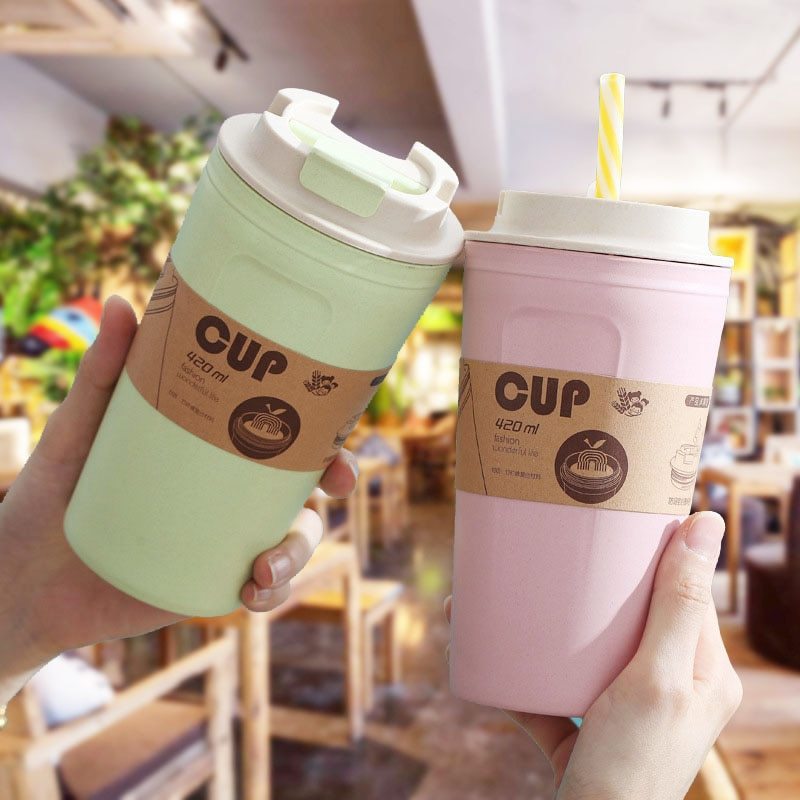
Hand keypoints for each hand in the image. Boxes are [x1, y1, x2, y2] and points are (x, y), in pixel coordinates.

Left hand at [0, 296, 357, 692]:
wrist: (22, 577)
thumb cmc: (53, 491)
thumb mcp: (81, 427)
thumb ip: (102, 370)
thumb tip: (123, 303)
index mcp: (215, 450)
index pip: (283, 432)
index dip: (324, 427)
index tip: (340, 419)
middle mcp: (230, 493)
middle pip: (305, 484)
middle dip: (334, 485)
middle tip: (336, 484)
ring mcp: (225, 539)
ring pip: (293, 539)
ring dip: (300, 551)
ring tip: (264, 567)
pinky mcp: (211, 582)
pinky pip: (261, 588)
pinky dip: (271, 593)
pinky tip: (251, 593)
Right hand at [445, 512, 742, 799]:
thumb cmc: (634, 763)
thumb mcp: (658, 677)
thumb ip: (677, 603)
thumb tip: (705, 523)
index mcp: (703, 673)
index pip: (685, 594)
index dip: (657, 553)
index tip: (618, 514)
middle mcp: (666, 688)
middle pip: (630, 616)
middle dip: (590, 582)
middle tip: (557, 546)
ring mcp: (623, 709)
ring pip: (587, 648)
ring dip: (549, 620)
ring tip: (511, 589)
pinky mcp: (584, 727)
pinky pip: (553, 685)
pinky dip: (523, 666)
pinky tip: (491, 643)